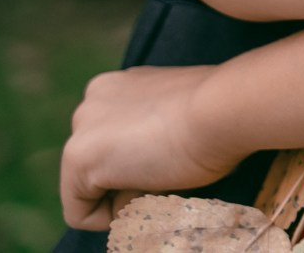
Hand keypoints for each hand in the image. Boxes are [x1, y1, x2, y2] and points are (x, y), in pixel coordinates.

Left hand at [60, 66, 241, 228]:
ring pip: (93, 186)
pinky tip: (145, 190)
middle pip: (102, 162)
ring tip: (164, 173)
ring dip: (128, 191)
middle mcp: (93, 100)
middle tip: (172, 166)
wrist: (224, 108)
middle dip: (133, 176)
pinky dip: (111, 216)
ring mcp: (81, 127)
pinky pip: (80, 212)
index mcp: (120, 86)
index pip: (117, 141)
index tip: (176, 152)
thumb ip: (159, 126)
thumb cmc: (221, 112)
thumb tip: (160, 159)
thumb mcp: (183, 114)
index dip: (147, 159)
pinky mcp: (78, 158)